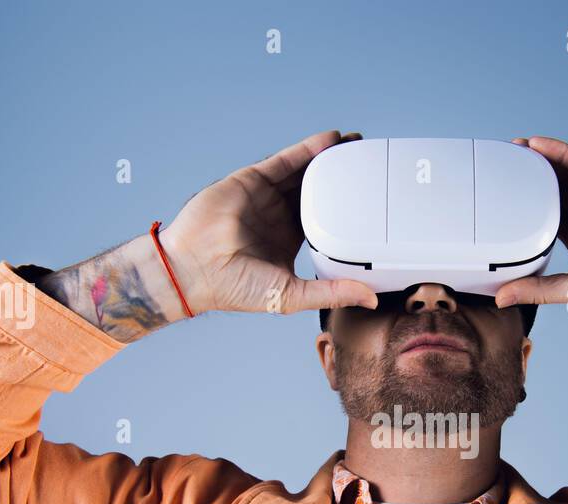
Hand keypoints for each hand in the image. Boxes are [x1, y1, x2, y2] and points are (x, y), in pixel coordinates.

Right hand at [160, 130, 378, 314]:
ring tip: (357, 145)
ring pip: (306, 171)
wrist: (193, 268)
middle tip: (371, 163)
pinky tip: (331, 139)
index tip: (374, 200)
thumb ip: (331, 293)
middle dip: (344, 176)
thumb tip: (370, 299)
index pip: (327, 219)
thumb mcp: (292, 295)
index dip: (349, 208)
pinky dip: (309, 149)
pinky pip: (287, 160)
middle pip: (320, 190)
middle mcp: (281, 216)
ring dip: (330, 158)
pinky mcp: (254, 179)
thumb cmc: (235, 288)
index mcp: (291, 240)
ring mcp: (267, 196)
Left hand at [493, 136, 567, 312]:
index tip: (493, 205)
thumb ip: (541, 290)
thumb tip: (502, 298)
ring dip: (535, 162)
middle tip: (494, 170)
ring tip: (507, 152)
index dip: (519, 211)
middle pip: (549, 192)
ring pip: (562, 173)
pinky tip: (534, 145)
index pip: (542, 221)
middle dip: (523, 181)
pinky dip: (557, 152)